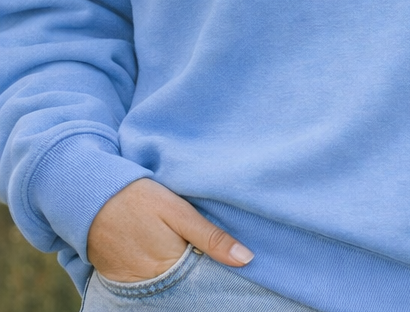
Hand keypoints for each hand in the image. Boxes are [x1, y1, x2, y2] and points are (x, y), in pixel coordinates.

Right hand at [86, 178, 252, 282]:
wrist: (89, 197)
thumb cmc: (138, 198)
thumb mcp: (179, 212)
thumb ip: (211, 237)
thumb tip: (246, 260)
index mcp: (172, 266)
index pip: (203, 278)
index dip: (217, 267)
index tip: (234, 259)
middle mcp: (152, 282)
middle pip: (184, 282)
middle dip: (198, 271)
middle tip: (205, 250)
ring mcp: (133, 284)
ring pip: (167, 283)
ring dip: (177, 272)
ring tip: (183, 251)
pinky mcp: (118, 280)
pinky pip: (145, 283)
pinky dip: (157, 273)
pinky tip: (163, 256)